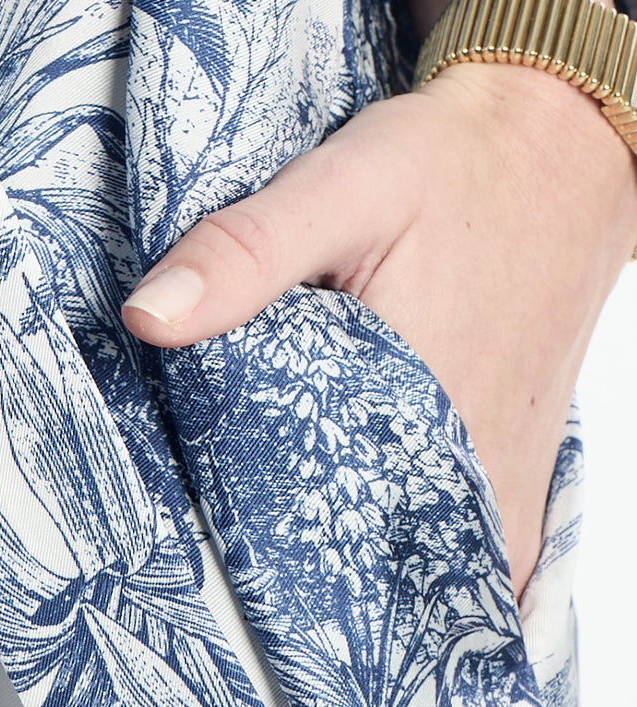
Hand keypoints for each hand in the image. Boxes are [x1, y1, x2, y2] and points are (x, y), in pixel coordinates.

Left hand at [122, 0, 636, 597]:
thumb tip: (146, 316)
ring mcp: (502, 490)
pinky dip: (391, 531)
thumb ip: (244, 253)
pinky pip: (445, 546)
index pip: (295, 513)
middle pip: (346, 548)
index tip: (181, 494)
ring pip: (396, 557)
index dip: (227, 511)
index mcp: (421, 410)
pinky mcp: (518, 486)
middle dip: (277, 527)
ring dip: (336, 534)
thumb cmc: (457, 166)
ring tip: (280, 489)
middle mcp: (473, 471)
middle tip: (218, 492)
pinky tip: (347, 494)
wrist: (561, 149)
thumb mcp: (341, 186)